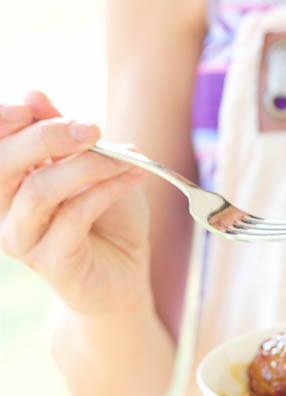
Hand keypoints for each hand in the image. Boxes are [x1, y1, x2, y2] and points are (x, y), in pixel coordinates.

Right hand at [0, 91, 151, 316]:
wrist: (127, 273)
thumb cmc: (109, 217)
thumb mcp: (93, 167)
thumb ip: (65, 136)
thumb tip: (33, 94)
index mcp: (8, 181)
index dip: (1, 122)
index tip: (29, 106)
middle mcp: (4, 210)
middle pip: (4, 164)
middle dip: (46, 137)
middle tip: (92, 128)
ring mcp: (23, 240)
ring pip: (39, 191)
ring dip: (87, 166)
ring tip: (129, 158)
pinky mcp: (52, 263)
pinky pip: (74, 216)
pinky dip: (107, 190)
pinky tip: (134, 177)